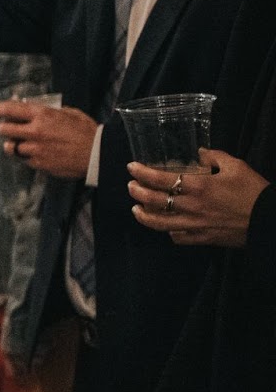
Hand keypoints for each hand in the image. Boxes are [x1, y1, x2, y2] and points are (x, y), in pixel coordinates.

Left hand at [0, 100, 97, 179]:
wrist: (97, 155)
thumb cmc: (86, 131)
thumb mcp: (69, 113)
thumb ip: (51, 111)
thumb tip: (37, 110)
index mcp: (42, 115)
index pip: (10, 110)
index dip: (1, 110)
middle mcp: (34, 131)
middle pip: (4, 129)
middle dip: (4, 128)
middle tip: (9, 128)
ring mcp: (34, 149)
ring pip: (10, 147)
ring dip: (13, 144)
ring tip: (19, 143)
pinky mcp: (38, 164)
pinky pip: (23, 159)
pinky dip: (25, 156)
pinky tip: (33, 153)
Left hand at [128, 150, 270, 247]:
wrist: (270, 220)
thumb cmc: (254, 191)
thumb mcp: (237, 166)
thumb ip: (215, 157)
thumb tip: (200, 152)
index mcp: (199, 186)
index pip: (161, 179)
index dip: (142, 173)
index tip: (131, 168)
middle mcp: (192, 207)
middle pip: (154, 201)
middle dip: (137, 193)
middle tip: (131, 186)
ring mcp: (196, 225)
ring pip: (160, 223)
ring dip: (143, 216)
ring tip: (136, 209)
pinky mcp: (203, 239)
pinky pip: (178, 238)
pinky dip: (168, 232)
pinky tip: (164, 225)